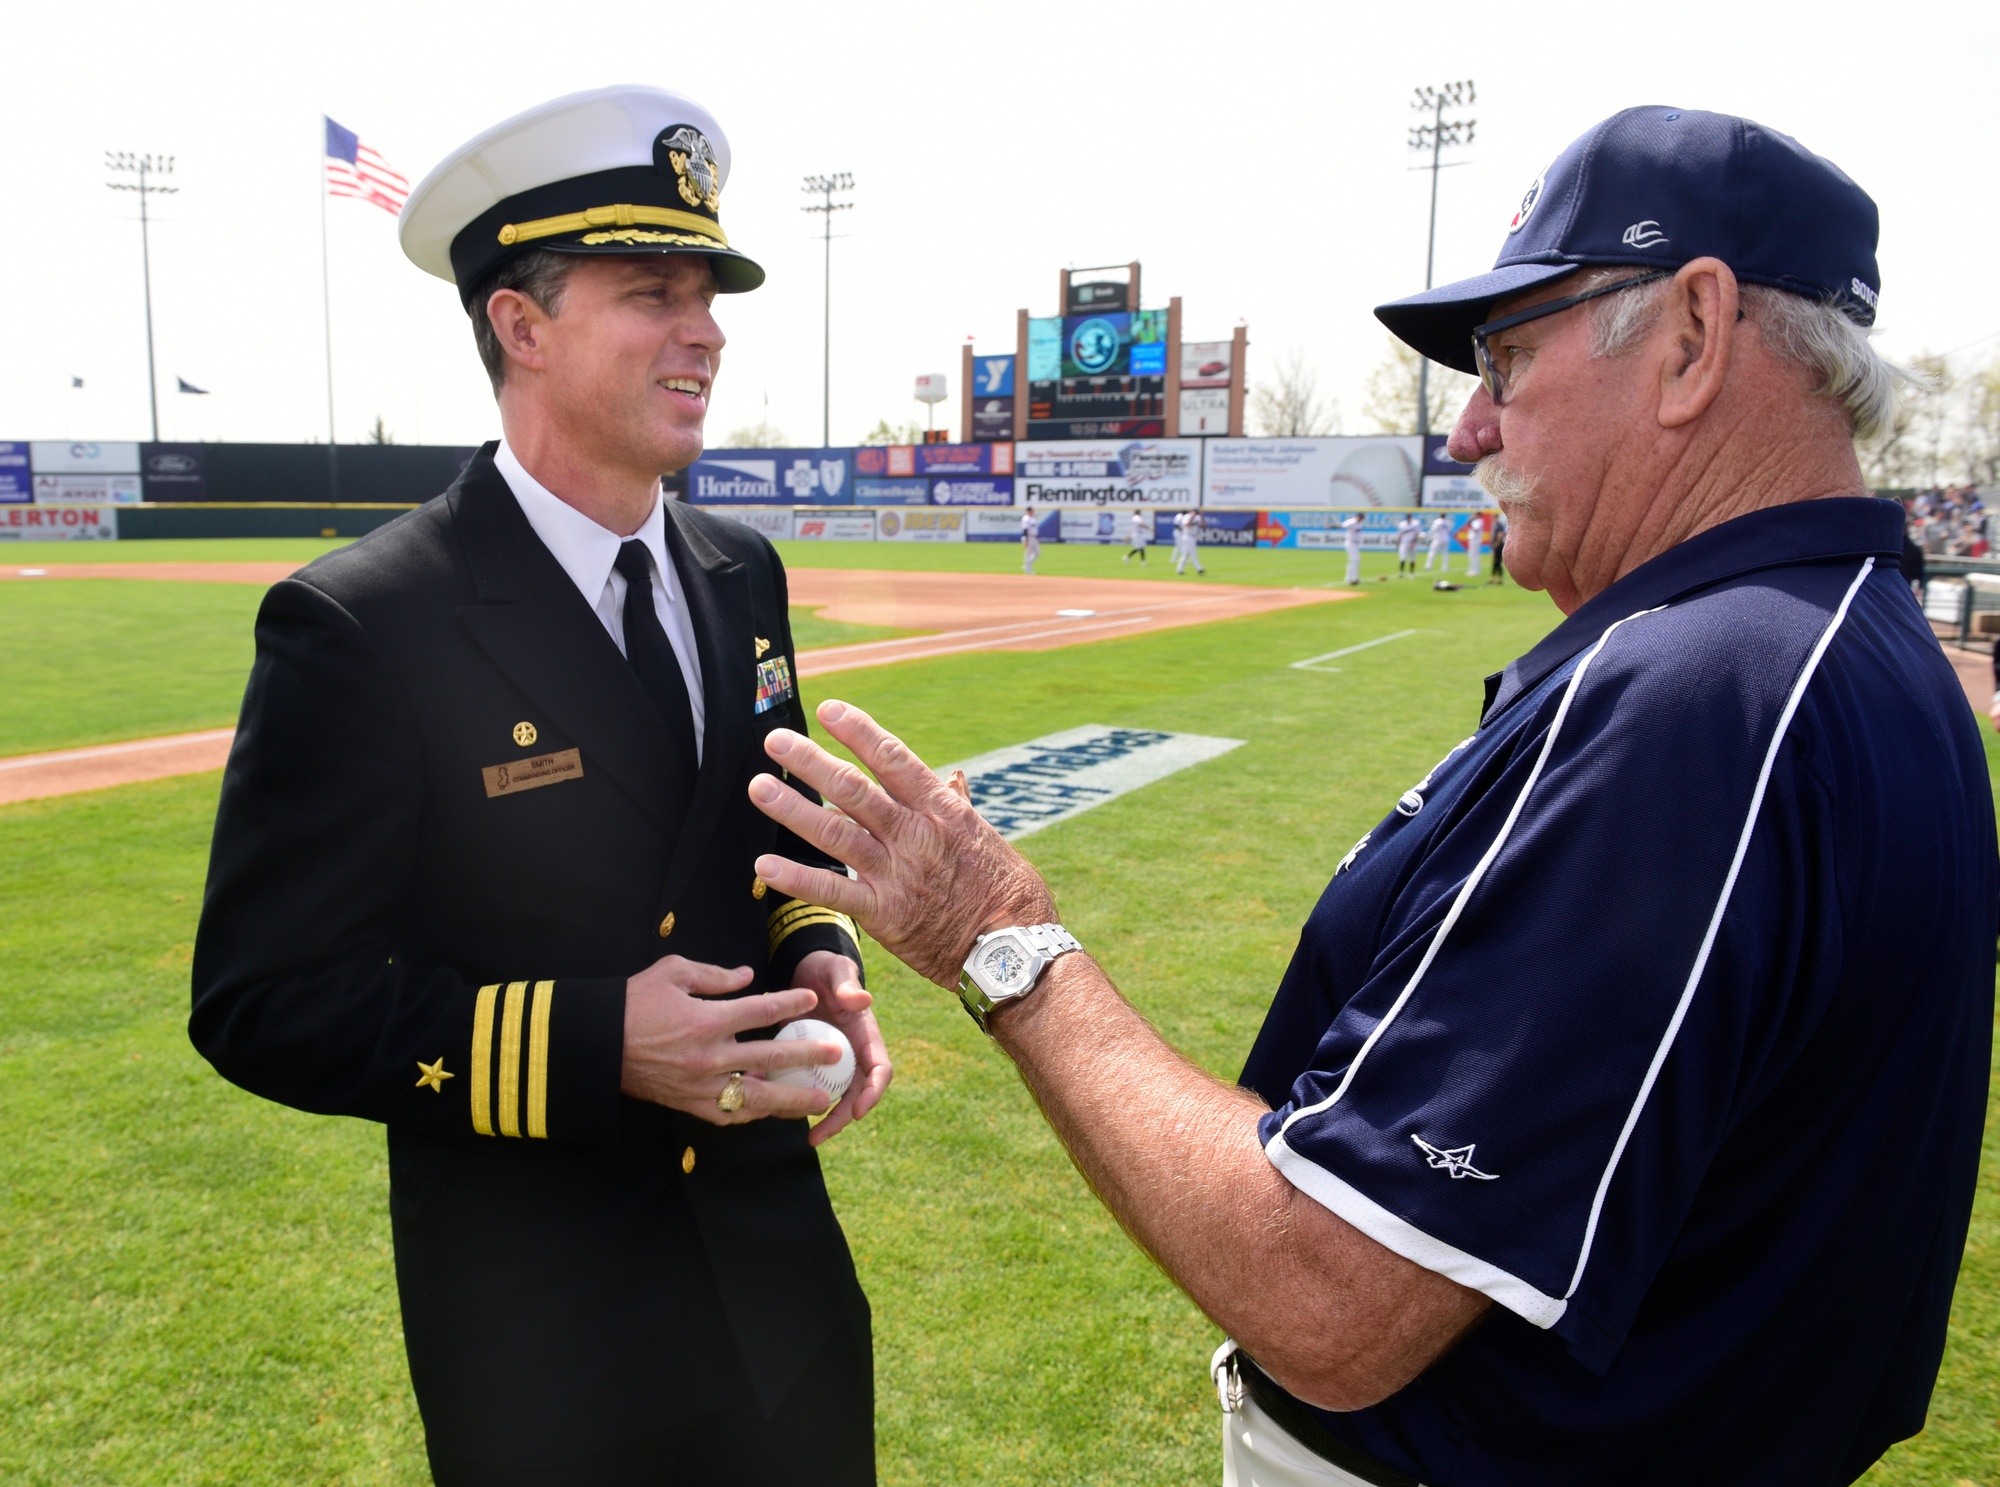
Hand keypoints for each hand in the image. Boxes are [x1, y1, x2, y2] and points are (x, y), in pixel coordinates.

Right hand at [620, 955, 833, 1124]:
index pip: (761, 1011)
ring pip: (756, 1097)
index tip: (813, 1001)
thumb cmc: (632, 1002)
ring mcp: (700, 1085)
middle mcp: (709, 1056)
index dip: (791, 1005)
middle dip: (807, 1056)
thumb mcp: (672, 973)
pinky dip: (753, 1114)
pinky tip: (773, 1112)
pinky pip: (729, 1114)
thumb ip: (714, 975)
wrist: (594, 1044)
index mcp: (707, 1019)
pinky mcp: (688, 1104)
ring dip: (792, 1099)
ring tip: (821, 1100)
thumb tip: (747, 976)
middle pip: (769, 1058)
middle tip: (836, 1055)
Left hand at [745, 699, 1056, 988]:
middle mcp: (914, 834)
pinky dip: (797, 878)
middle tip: (774, 741)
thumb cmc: (1010, 893)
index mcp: (941, 810)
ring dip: (793, 809)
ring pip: (836, 832)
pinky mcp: (885, 914)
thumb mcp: (987, 839)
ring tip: (759, 787)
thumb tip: (953, 777)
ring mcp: (897, 873)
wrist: (1014, 949)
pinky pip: (833, 892)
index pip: (892, 758)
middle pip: (853, 789)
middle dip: (811, 762)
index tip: (829, 710)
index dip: (858, 731)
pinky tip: (765, 866)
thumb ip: (959, 807)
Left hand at [790, 949, 891, 1146]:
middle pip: (855, 1094)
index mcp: (867, 1035)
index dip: (872, 1093)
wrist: (806, 970)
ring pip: (830, 1096)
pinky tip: (769, 1104)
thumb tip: (863, 1000)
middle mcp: (853, 1054)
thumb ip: (847, 985)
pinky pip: (805, 1085)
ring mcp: (832, 1062)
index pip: (880, 1070)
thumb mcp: (837, 971)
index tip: (859, 1112)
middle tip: (818, 1136)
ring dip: (817, 1115)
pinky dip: (791, 1096)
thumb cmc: (826, 968)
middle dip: (841, 1118)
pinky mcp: (810, 1063)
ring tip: (799, 1132)